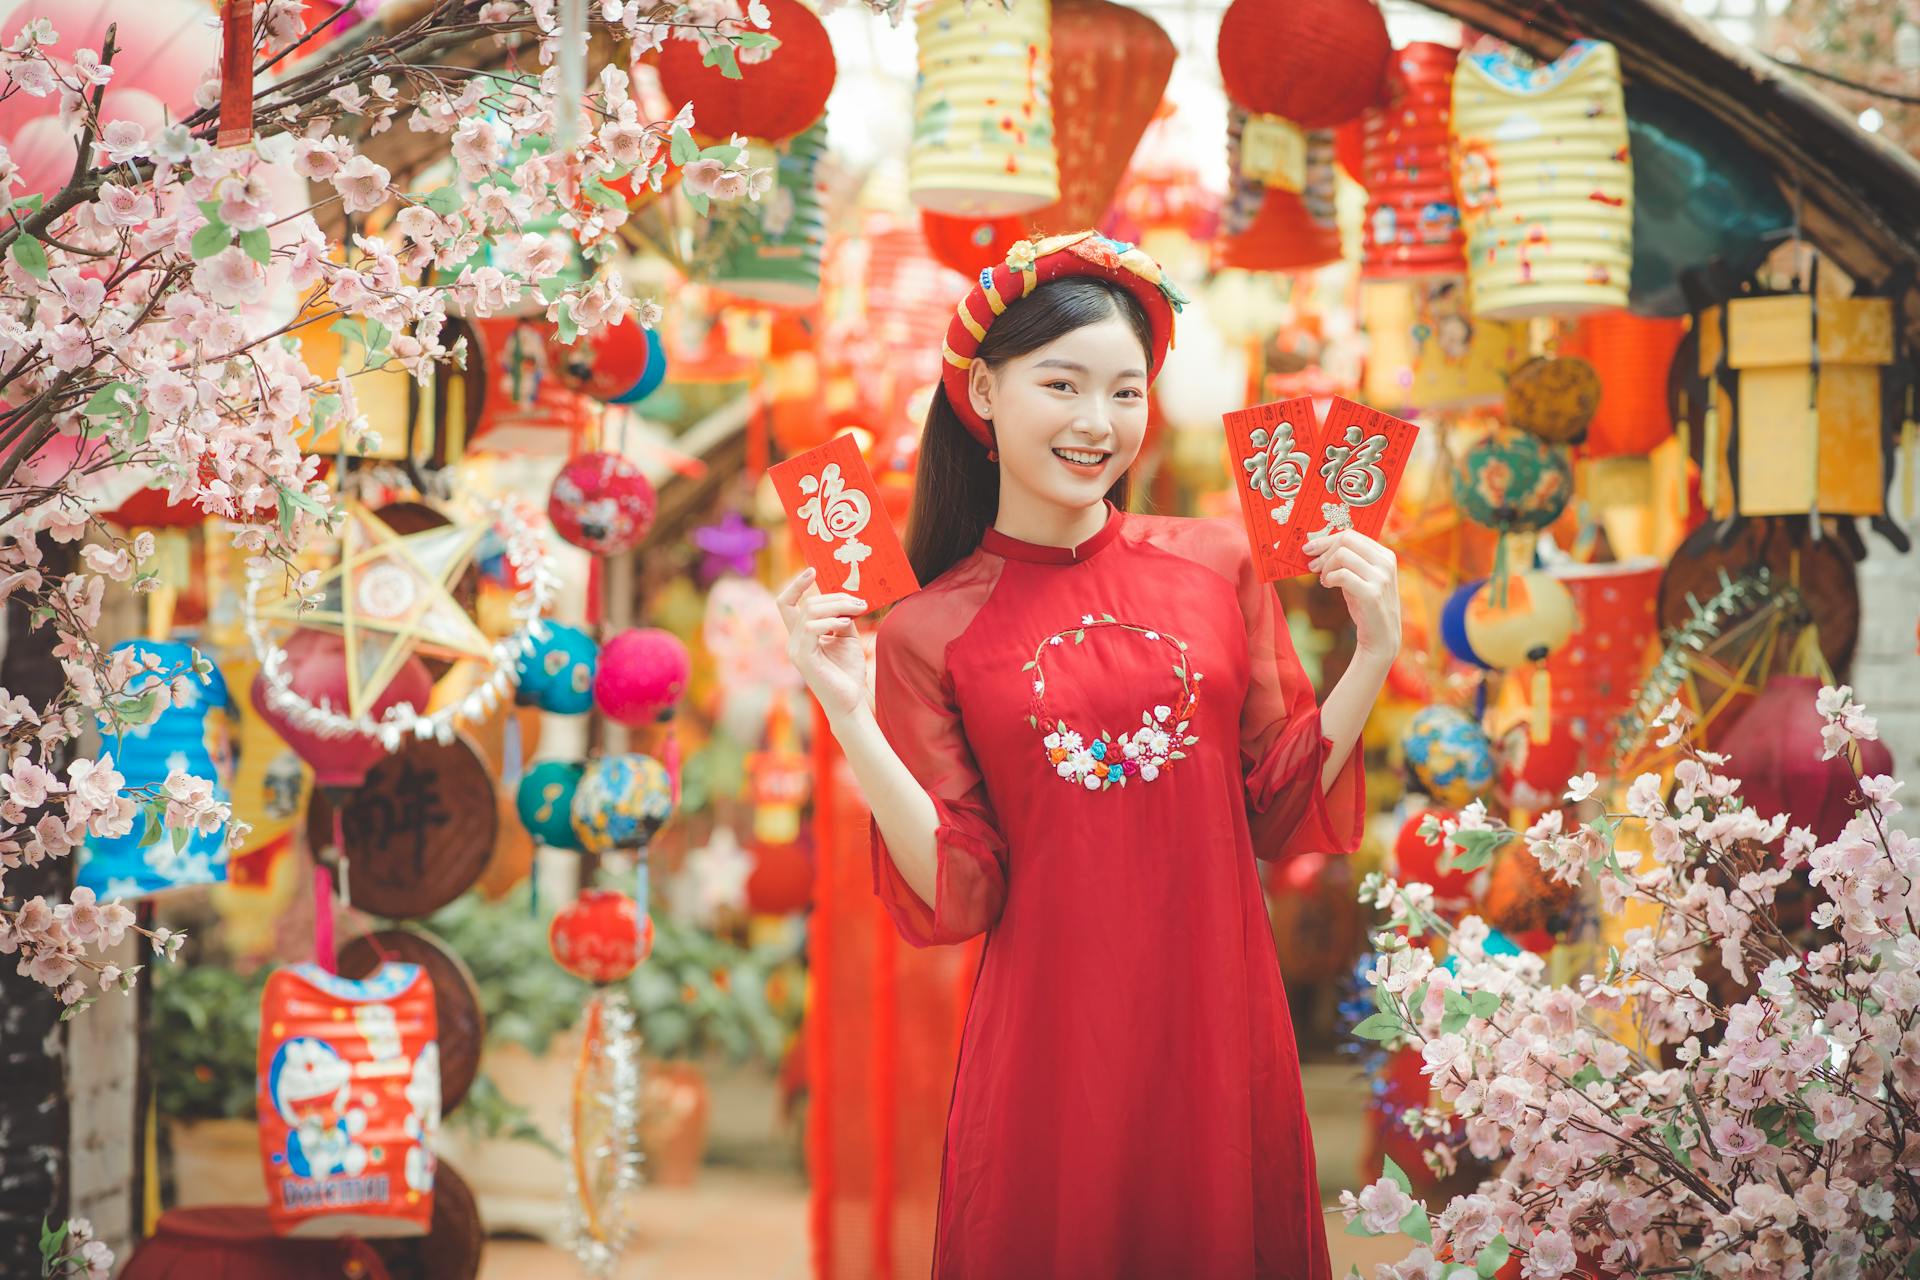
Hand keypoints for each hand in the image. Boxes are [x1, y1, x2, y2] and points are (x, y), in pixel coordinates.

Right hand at [775, 567, 870, 723]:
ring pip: (809, 612)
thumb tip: (847, 597)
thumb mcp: (847, 637)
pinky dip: (830, 622)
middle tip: (860, 602)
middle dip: (835, 597)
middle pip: (806, 603)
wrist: (851, 701)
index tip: (813, 570)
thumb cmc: (848, 671)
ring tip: (858, 611)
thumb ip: (842, 617)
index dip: (796, 584)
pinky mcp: (803, 659)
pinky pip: (811, 629)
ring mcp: (796, 650)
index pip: (787, 602)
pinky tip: (846, 625)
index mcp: (801, 634)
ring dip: (837, 607)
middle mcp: (794, 640)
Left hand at [1303, 530, 1400, 664]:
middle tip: (1312, 565)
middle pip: (1346, 540)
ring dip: (1326, 566)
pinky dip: (1329, 578)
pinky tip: (1327, 585)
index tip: (1310, 548)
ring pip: (1343, 554)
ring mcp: (1381, 578)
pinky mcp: (1372, 594)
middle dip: (1324, 550)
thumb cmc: (1366, 605)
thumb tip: (1318, 547)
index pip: (1352, 534)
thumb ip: (1347, 562)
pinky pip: (1342, 575)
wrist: (1381, 637)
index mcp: (1385, 555)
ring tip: (1323, 579)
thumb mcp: (1360, 577)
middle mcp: (1386, 562)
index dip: (1327, 540)